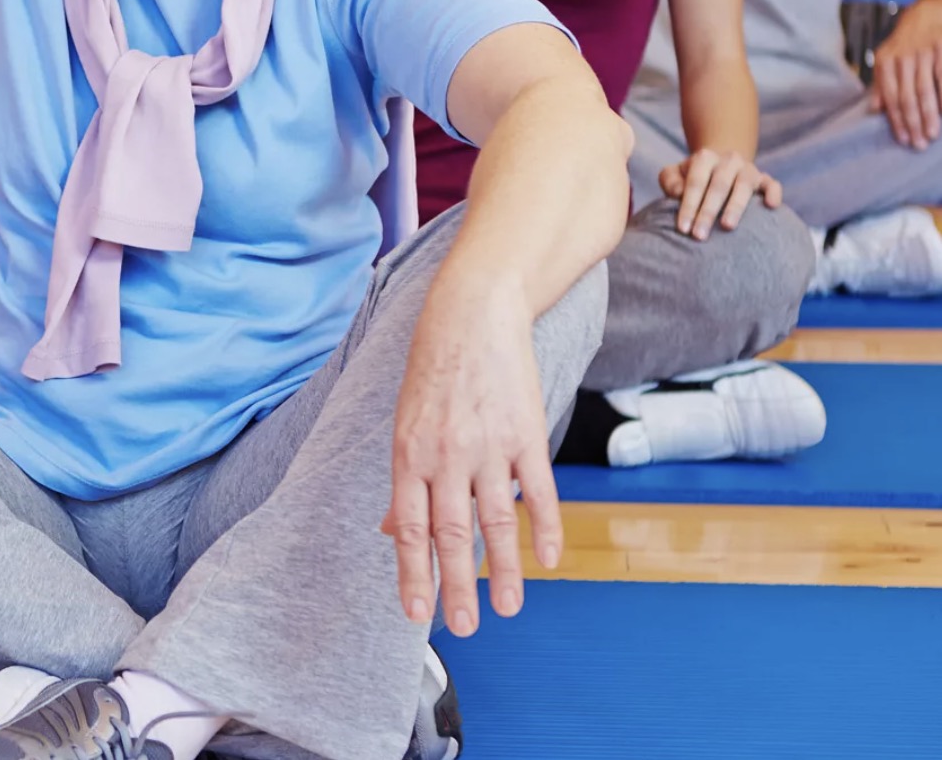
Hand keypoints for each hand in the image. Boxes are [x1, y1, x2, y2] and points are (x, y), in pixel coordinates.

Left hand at [385, 282, 558, 637]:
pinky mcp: (525, 433)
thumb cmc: (432, 368)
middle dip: (457, 587)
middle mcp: (445, 456)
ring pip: (496, 522)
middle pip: (452, 535)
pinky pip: (537, 491)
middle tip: (465, 628)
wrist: (472, 314)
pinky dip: (544, 528)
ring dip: (505, 570)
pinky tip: (548, 559)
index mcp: (408, 455)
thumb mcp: (405, 423)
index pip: (411, 528)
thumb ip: (407, 482)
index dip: (413, 574)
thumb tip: (394, 531)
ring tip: (509, 608)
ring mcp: (487, 446)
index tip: (417, 614)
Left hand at [658, 149, 782, 238]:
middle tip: (699, 236)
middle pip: (719, 186)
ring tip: (727, 226)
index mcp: (705, 157)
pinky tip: (771, 206)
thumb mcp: (674, 174)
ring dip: (735, 207)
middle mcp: (729, 160)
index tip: (683, 229)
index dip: (688, 206)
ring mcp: (749, 169)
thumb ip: (670, 181)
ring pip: (744, 186)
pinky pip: (772, 185)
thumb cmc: (692, 178)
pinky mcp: (765, 179)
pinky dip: (773, 193)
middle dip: (708, 212)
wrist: (720, 167)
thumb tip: (678, 193)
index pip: (695, 182)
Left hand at [870, 0, 941, 147]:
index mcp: (885, 60)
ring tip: (932, 135)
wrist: (932, 6)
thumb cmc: (908, 37)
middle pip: (907, 96)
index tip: (901, 139)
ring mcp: (924, 51)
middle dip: (912, 123)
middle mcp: (903, 56)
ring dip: (930, 115)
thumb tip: (873, 109)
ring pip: (926, 90)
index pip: (889, 95)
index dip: (895, 119)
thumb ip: (880, 82)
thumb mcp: (887, 55)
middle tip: (918, 144)